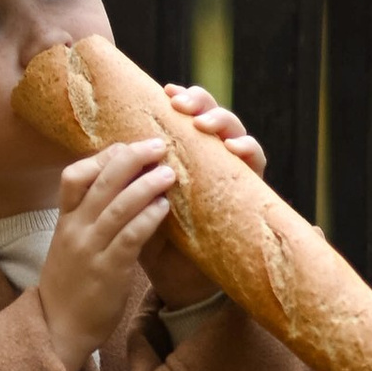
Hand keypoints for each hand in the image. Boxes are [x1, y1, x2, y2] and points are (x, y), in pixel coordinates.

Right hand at [36, 136, 177, 365]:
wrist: (59, 329)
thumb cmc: (70, 286)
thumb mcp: (69, 246)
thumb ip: (87, 220)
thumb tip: (117, 193)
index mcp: (64, 221)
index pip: (74, 175)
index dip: (103, 156)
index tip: (128, 147)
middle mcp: (75, 230)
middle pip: (101, 181)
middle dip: (132, 158)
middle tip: (158, 144)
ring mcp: (90, 250)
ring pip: (118, 206)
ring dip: (147, 185)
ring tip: (169, 173)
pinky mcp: (108, 271)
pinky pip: (130, 237)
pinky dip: (148, 218)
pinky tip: (165, 208)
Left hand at [147, 84, 263, 304]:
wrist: (176, 279)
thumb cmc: (153, 236)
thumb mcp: (135, 201)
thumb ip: (131, 175)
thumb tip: (114, 145)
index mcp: (183, 152)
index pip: (187, 115)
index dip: (182, 98)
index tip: (165, 91)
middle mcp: (209, 157)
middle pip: (212, 116)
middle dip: (200, 103)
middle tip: (182, 105)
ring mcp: (231, 172)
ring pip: (236, 132)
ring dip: (223, 122)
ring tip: (204, 125)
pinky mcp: (248, 191)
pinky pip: (257, 163)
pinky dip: (249, 150)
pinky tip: (234, 149)